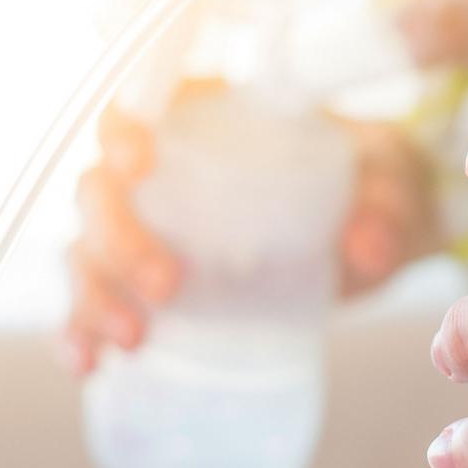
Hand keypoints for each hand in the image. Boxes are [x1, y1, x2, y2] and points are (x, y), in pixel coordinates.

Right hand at [62, 85, 445, 372]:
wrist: (372, 231)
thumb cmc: (369, 181)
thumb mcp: (389, 180)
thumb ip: (385, 203)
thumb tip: (367, 246)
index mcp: (207, 117)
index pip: (136, 102)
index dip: (120, 126)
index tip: (139, 159)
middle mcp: (160, 170)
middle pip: (99, 188)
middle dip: (118, 237)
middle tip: (169, 286)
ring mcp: (145, 229)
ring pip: (87, 250)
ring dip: (93, 294)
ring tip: (133, 340)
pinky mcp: (145, 287)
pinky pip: (90, 303)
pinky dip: (78, 332)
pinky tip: (85, 365)